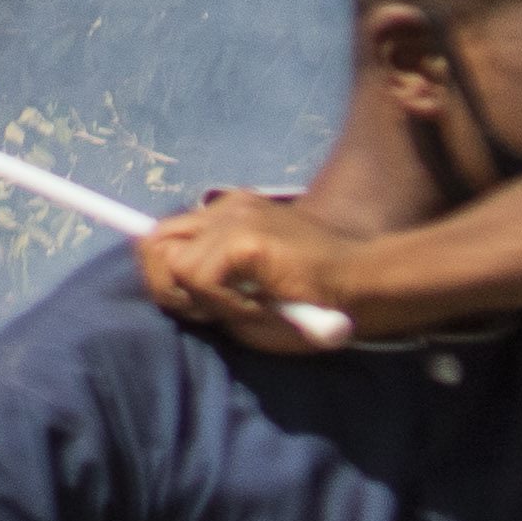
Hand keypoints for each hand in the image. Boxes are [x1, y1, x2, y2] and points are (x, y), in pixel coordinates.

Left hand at [142, 191, 366, 351]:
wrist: (367, 289)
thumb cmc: (314, 301)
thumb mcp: (248, 295)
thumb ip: (205, 285)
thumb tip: (163, 283)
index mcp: (228, 216)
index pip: (163, 234)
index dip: (156, 269)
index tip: (173, 296)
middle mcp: (228, 208)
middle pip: (153, 243)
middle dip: (168, 288)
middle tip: (214, 312)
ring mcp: (236, 217)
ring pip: (172, 264)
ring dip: (201, 301)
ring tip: (246, 308)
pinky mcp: (246, 236)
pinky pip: (199, 278)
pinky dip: (223, 305)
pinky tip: (260, 308)